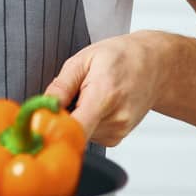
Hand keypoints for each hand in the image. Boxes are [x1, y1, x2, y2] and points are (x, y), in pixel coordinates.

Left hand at [44, 31, 168, 145]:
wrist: (156, 66)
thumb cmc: (121, 57)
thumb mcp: (84, 59)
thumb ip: (61, 86)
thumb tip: (41, 109)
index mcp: (104, 96)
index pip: (75, 129)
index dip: (52, 130)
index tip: (39, 124)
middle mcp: (114, 120)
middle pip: (71, 130)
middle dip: (62, 115)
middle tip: (71, 93)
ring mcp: (118, 132)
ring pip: (79, 133)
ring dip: (75, 117)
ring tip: (89, 94)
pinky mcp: (116, 138)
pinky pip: (89, 134)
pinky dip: (86, 121)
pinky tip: (97, 104)